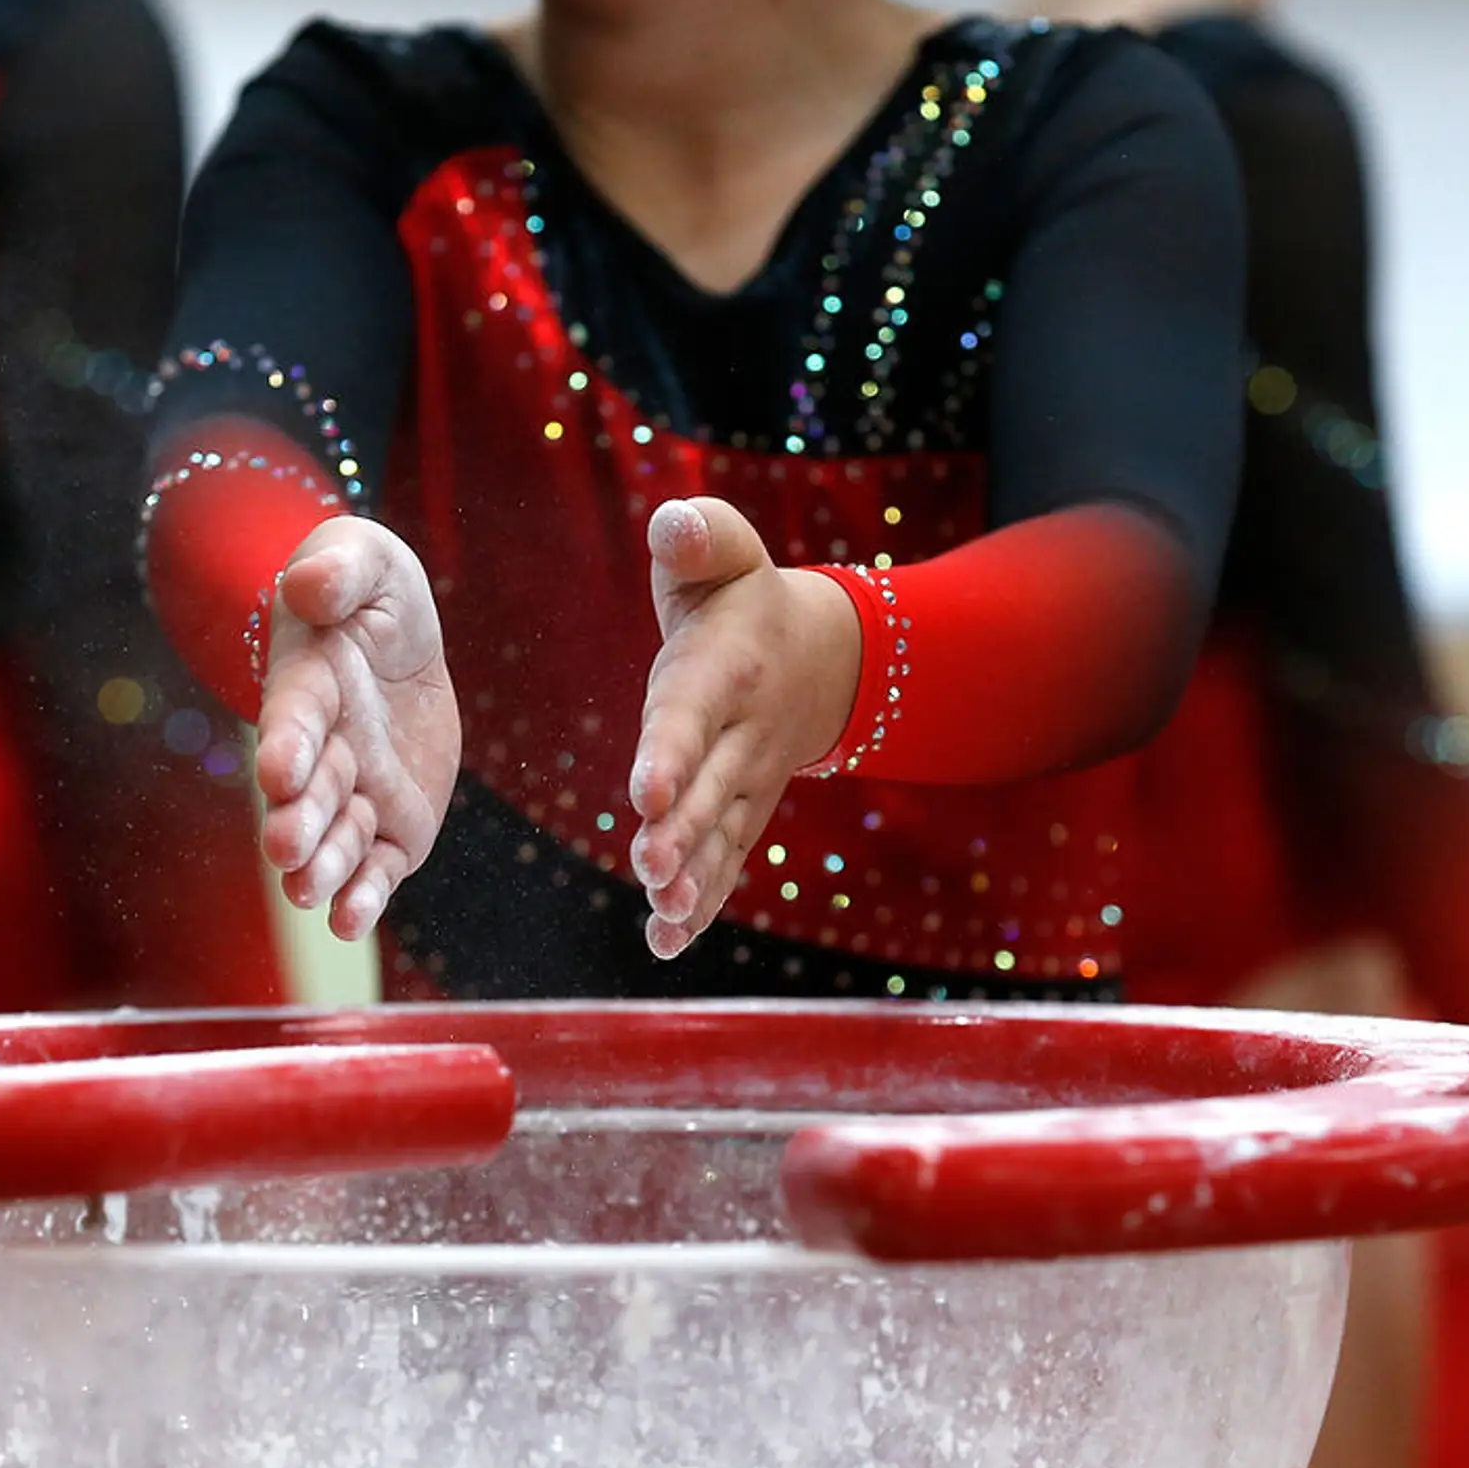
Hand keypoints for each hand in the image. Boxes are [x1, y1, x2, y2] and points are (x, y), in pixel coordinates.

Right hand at [257, 516, 460, 941]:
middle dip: (297, 821)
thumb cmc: (368, 594)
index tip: (279, 771)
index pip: (296, 716)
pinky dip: (364, 896)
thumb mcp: (363, 560)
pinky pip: (378, 866)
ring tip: (312, 896)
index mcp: (310, 686)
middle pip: (311, 791)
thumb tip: (309, 583)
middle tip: (286, 850)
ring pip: (339, 839)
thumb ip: (337, 568)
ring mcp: (359, 793)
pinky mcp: (396, 825)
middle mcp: (326, 750)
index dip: (289, 742)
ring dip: (325, 868)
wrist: (399, 642)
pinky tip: (350, 920)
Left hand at [628, 498, 860, 959]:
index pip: (692, 714)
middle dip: (683, 831)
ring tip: (664, 917)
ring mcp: (748, 780)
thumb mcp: (724, 551)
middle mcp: (741, 733)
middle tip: (651, 870)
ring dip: (694, 879)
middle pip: (712, 788)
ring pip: (722, 835)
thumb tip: (671, 522)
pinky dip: (703, 903)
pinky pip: (729, 861)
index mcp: (724, 670)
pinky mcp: (746, 811)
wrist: (822, 653)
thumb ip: (698, 536)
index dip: (672, 753)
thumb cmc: (741, 598)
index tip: (647, 792)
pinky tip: (667, 945)